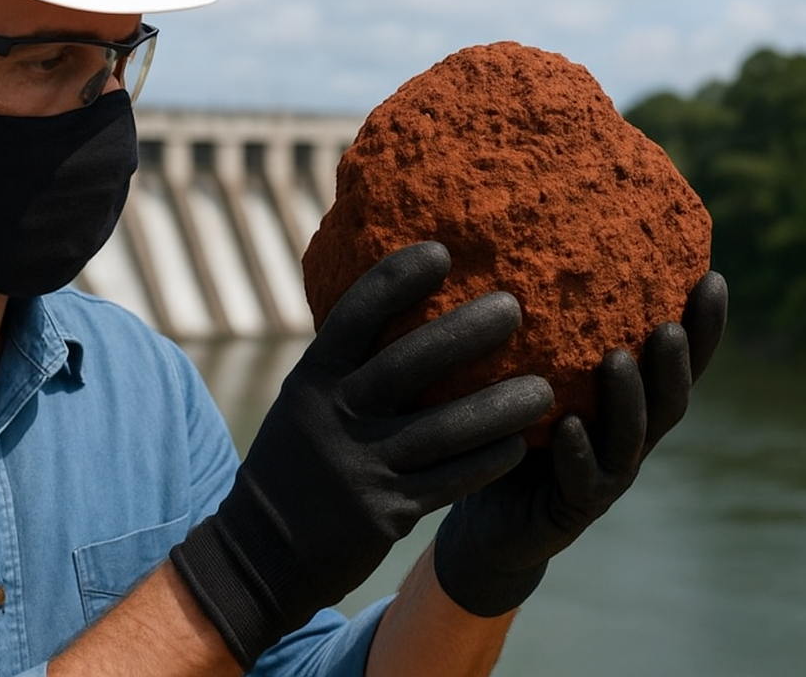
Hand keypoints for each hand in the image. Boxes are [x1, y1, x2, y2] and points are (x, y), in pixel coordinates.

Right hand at [170, 242, 554, 668]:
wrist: (262, 553)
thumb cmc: (298, 462)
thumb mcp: (304, 403)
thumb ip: (347, 366)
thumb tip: (398, 305)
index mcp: (314, 378)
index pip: (355, 316)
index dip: (396, 280)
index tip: (441, 251)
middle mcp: (335, 415)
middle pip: (408, 362)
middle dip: (465, 332)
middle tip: (513, 307)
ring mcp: (360, 465)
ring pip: (443, 428)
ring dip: (499, 406)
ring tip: (544, 388)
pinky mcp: (384, 512)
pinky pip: (449, 481)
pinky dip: (487, 461)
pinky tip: (521, 445)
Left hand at [431, 272, 727, 616]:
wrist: (488, 518)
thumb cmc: (511, 428)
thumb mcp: (530, 371)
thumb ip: (545, 326)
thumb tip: (528, 237)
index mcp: (630, 399)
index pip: (679, 359)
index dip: (704, 326)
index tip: (714, 277)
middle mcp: (629, 435)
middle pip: (671, 398)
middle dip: (678, 362)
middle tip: (669, 325)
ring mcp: (607, 473)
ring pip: (632, 438)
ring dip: (630, 399)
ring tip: (618, 360)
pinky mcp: (573, 508)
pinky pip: (581, 480)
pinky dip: (576, 451)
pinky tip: (566, 425)